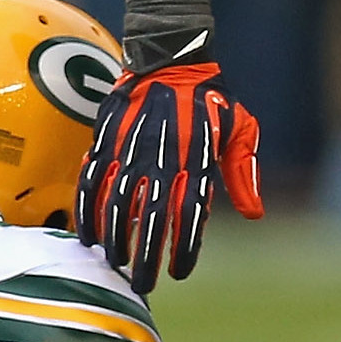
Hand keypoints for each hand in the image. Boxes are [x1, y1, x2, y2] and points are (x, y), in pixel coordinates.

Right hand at [76, 62, 261, 294]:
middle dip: (145, 258)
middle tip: (143, 284)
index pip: (189, 218)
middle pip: (152, 222)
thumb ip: (244, 172)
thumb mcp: (240, 128)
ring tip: (116, 263)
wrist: (169, 57)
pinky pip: (91, 183)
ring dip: (114, 241)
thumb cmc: (210, 98)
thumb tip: (254, 214)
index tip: (178, 272)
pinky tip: (86, 236)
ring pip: (117, 207)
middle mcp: (162, 160)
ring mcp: (130, 151)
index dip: (182, 250)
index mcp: (196, 161)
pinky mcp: (106, 142)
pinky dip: (86, 212)